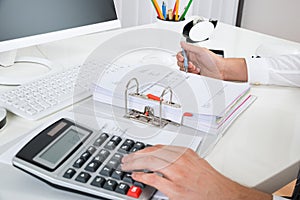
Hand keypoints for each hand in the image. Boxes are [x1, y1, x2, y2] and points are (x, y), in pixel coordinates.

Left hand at [121, 145, 271, 199]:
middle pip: (152, 153)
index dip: (144, 150)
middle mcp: (180, 160)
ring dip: (135, 164)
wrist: (223, 193)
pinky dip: (143, 177)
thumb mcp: (194, 161)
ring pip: (150, 163)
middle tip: (126, 159)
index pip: (158, 147)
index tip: (136, 152)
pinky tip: (137, 176)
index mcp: (184, 153)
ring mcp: (177, 174)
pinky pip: (154, 180)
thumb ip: (178, 157)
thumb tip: (161, 157)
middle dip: (136, 156)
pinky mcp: (176, 188)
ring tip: (127, 166)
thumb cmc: (210, 180)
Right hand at [177, 42, 247, 81]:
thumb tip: (182, 43)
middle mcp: (192, 60)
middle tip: (192, 64)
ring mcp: (193, 68)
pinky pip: (188, 75)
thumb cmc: (213, 60)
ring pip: (184, 69)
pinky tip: (197, 72)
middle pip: (181, 63)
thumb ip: (190, 47)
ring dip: (188, 69)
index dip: (179, 57)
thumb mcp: (201, 51)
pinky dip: (191, 74)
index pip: (181, 54)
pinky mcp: (195, 74)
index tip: (182, 58)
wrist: (220, 70)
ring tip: (196, 68)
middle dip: (184, 64)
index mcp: (192, 53)